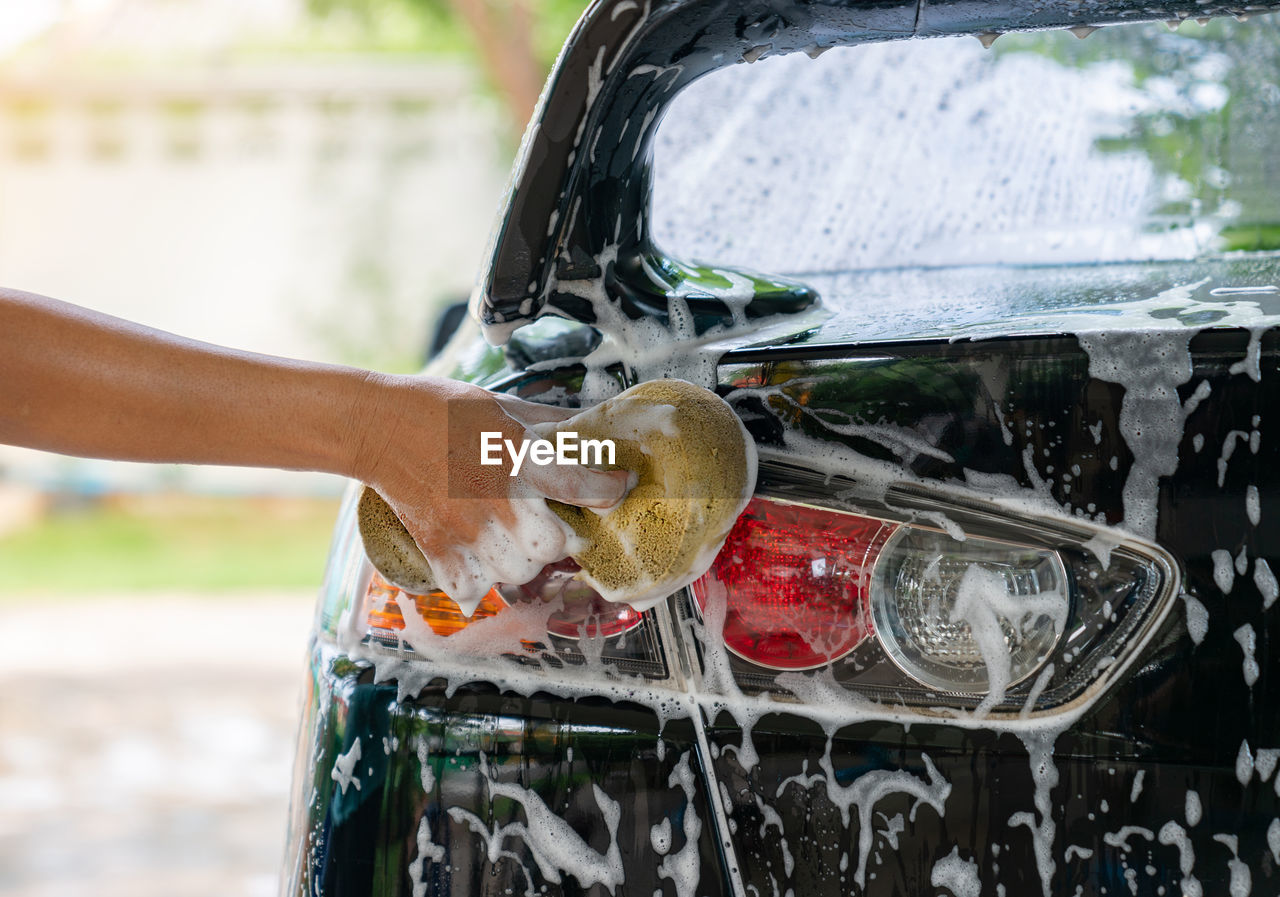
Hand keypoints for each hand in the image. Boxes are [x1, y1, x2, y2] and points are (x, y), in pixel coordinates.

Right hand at [352, 375, 629, 609]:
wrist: (380, 426)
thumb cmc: (441, 409)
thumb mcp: (504, 404)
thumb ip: (549, 422)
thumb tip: (588, 422)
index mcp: (518, 457)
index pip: (582, 486)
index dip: (610, 489)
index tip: (615, 486)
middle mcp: (497, 498)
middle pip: (552, 547)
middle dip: (559, 539)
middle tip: (552, 523)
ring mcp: (466, 528)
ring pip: (516, 573)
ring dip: (523, 562)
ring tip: (513, 541)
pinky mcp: (438, 546)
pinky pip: (471, 588)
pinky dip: (479, 581)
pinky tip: (480, 557)